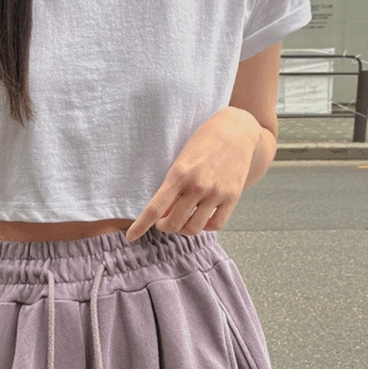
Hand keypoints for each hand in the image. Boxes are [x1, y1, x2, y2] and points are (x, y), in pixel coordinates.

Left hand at [125, 107, 261, 240]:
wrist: (237, 131)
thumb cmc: (203, 144)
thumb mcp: (181, 161)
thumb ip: (172, 188)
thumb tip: (164, 215)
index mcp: (179, 174)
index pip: (155, 207)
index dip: (141, 225)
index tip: (130, 237)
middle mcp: (198, 185)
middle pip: (174, 223)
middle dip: (165, 226)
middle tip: (164, 222)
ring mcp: (216, 192)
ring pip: (194, 228)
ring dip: (184, 229)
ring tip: (183, 219)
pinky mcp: (233, 196)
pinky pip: (216, 225)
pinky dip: (205, 227)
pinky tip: (201, 218)